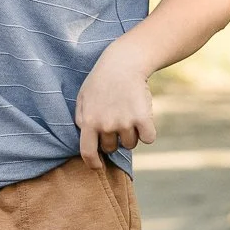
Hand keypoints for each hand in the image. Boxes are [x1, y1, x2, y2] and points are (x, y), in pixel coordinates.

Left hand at [75, 40, 157, 163]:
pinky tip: (143, 118)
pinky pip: (148, 138)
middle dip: (115, 140)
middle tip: (117, 120)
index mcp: (88, 121)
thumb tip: (83, 139)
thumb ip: (81, 119)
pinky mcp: (143, 118)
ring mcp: (124, 122)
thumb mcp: (82, 98)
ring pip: (130, 144)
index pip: (87, 152)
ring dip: (131, 134)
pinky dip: (148, 132)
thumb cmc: (101, 80)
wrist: (124, 63)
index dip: (93, 163)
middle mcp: (105, 125)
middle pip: (112, 148)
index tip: (98, 166)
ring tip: (128, 114)